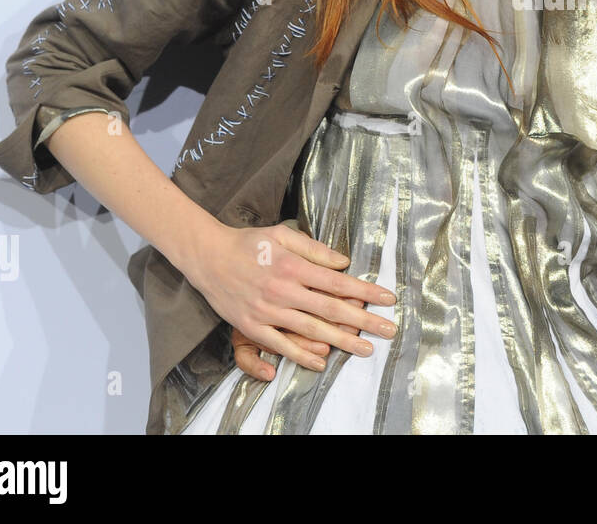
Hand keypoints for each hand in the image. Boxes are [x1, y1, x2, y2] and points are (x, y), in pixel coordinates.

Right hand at [185, 221, 396, 372]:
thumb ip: (314, 249)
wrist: (207, 256)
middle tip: (388, 330)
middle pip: (331, 309)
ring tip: (366, 349)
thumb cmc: (248, 243)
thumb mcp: (282, 235)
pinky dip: (301, 355)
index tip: (388, 299)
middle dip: (363, 321)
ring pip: (311, 330)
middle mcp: (284, 290)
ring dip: (341, 341)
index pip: (338, 282)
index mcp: (294, 266)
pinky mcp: (252, 326)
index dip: (365, 291)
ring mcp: (267, 311)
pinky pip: (280, 345)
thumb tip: (344, 262)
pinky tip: (322, 361)